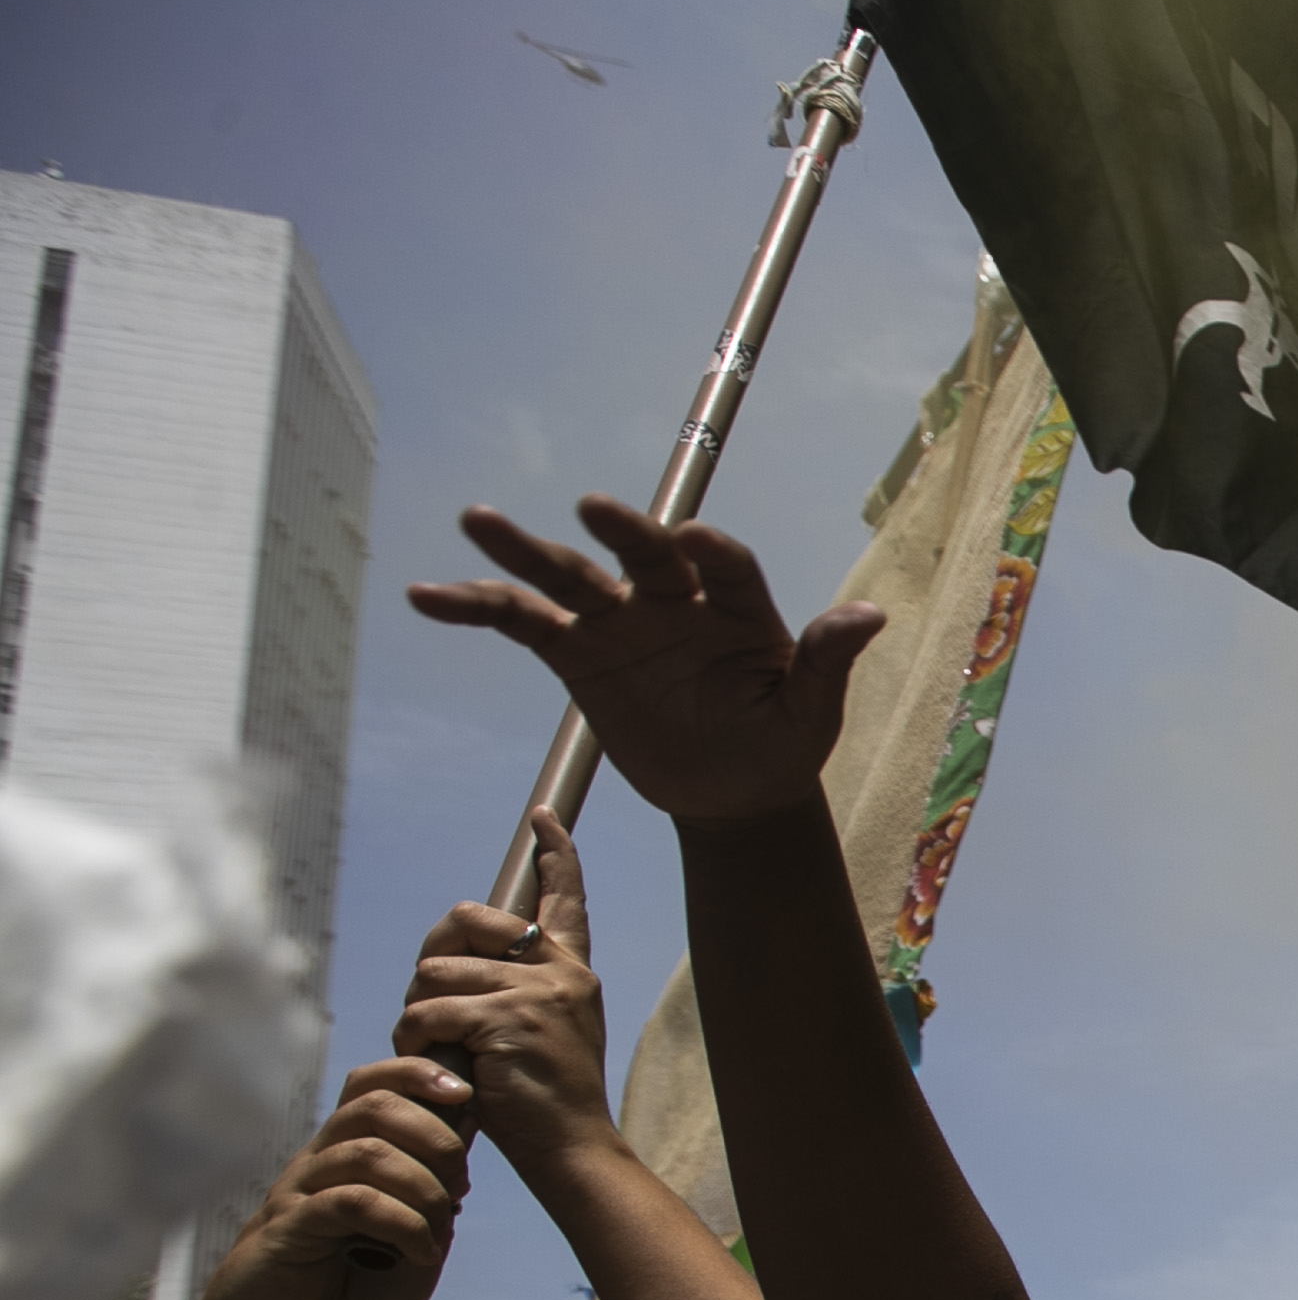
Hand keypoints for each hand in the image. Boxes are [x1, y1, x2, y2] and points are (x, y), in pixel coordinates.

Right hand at [180, 1060, 476, 1299]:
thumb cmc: (349, 1292)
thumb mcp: (414, 1240)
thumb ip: (437, 1190)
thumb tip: (466, 1127)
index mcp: (348, 1155)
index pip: (375, 1086)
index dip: (419, 1074)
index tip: (466, 1096)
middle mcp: (321, 1162)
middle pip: (374, 1104)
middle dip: (435, 1134)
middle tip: (458, 1183)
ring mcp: (300, 1192)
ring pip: (367, 1152)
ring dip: (423, 1186)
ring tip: (440, 1224)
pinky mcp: (288, 1228)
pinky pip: (351, 1201)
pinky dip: (401, 1222)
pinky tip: (420, 1252)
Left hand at [392, 809, 614, 1168]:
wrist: (571, 1149)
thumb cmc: (545, 1101)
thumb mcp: (541, 1033)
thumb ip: (512, 992)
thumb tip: (447, 966)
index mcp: (572, 971)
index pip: (565, 898)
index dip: (556, 854)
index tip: (544, 817)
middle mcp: (559, 971)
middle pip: (465, 920)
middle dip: (433, 960)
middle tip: (433, 1009)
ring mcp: (535, 993)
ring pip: (435, 972)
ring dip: (417, 1012)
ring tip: (438, 1050)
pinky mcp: (505, 1020)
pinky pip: (428, 1010)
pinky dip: (415, 1038)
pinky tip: (435, 1062)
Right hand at [407, 500, 881, 824]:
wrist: (732, 791)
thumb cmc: (781, 745)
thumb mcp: (810, 713)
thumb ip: (826, 662)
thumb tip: (871, 615)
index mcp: (737, 608)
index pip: (723, 565)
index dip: (710, 552)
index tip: (693, 543)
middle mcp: (673, 600)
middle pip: (641, 555)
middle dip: (619, 533)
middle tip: (590, 508)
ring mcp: (619, 622)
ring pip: (568, 577)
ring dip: (522, 550)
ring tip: (476, 518)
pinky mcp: (577, 653)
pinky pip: (521, 622)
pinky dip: (475, 608)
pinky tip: (426, 595)